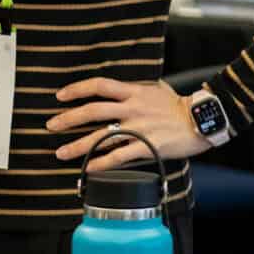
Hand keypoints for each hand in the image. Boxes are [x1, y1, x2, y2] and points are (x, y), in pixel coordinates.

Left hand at [46, 78, 208, 170]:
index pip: (100, 85)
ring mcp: (139, 128)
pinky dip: (102, 162)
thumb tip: (119, 88)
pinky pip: (119, 156)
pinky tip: (89, 168)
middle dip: (68, 118)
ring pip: (101, 136)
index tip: (61, 96)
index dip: (77, 89)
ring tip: (61, 152)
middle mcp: (133, 108)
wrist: (202, 120)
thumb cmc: (179, 106)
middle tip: (51, 125)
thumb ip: (135, 89)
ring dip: (78, 145)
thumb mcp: (156, 89)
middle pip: (93, 111)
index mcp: (134, 92)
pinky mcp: (147, 146)